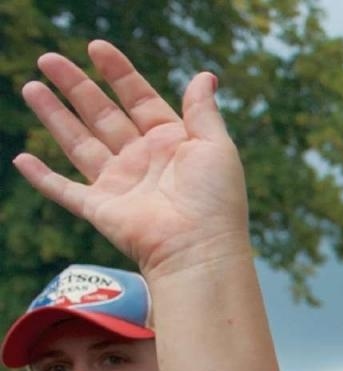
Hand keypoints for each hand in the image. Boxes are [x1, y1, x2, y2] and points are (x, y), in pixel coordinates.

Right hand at [14, 40, 250, 278]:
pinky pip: (64, 190)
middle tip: (48, 59)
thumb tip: (205, 75)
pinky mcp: (100, 209)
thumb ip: (203, 111)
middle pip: (102, 115)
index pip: (139, 99)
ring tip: (31, 86)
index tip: (96, 47)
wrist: (200, 248)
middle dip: (76, 86)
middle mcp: (143, 161)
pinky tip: (22, 159)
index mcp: (171, 143)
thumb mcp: (216, 146)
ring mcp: (120, 185)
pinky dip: (42, 177)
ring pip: (78, 142)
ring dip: (54, 116)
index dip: (119, 73)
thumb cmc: (215, 200)